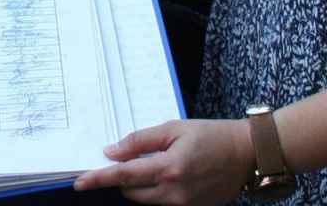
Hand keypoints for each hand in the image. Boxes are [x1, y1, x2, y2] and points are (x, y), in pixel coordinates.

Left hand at [73, 118, 250, 205]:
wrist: (247, 155)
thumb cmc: (212, 136)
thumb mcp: (174, 128)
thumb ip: (140, 140)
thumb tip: (112, 151)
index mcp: (168, 168)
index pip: (123, 176)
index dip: (99, 179)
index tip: (79, 182)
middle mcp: (174, 192)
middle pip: (130, 191)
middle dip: (123, 177)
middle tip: (132, 157)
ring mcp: (183, 205)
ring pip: (144, 200)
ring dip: (139, 184)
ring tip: (157, 162)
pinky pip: (161, 203)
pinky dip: (155, 190)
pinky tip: (168, 173)